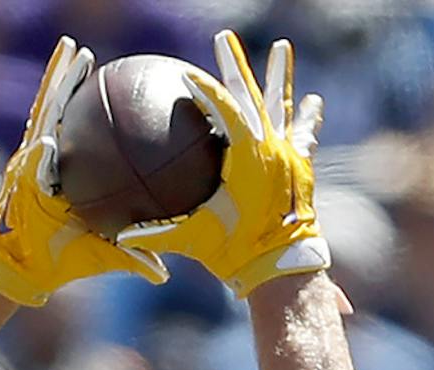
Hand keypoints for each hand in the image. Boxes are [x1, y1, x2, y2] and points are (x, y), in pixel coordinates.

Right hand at [0, 36, 171, 306]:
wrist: (20, 267)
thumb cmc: (59, 262)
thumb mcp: (104, 254)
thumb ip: (134, 254)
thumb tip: (166, 273)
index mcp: (79, 180)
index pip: (101, 144)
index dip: (116, 123)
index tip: (138, 99)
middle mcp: (58, 163)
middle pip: (78, 116)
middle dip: (86, 87)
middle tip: (104, 60)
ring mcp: (37, 158)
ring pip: (54, 108)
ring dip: (63, 78)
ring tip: (75, 50)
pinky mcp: (24, 157)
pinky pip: (39, 118)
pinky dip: (48, 95)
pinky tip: (60, 71)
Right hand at [125, 32, 326, 299]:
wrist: (280, 264)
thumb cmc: (234, 250)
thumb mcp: (192, 240)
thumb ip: (156, 234)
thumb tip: (120, 236)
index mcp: (244, 152)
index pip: (221, 108)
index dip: (204, 89)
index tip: (188, 74)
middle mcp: (269, 143)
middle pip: (250, 93)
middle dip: (234, 65)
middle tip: (224, 39)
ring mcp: (287, 151)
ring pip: (281, 103)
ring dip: (279, 75)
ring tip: (282, 48)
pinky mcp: (301, 164)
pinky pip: (303, 132)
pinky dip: (307, 117)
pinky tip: (313, 100)